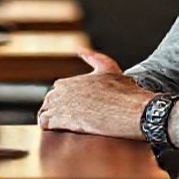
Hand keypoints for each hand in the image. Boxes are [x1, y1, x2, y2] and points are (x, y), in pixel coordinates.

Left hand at [37, 49, 154, 139]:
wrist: (132, 110)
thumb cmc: (124, 91)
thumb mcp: (108, 68)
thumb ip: (92, 57)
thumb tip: (80, 49)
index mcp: (72, 81)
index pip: (57, 88)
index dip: (63, 97)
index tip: (69, 103)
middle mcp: (65, 92)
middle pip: (50, 100)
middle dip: (54, 107)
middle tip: (64, 116)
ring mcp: (64, 107)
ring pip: (46, 112)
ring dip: (50, 117)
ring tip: (59, 124)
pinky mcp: (66, 122)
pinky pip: (47, 123)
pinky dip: (48, 126)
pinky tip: (56, 129)